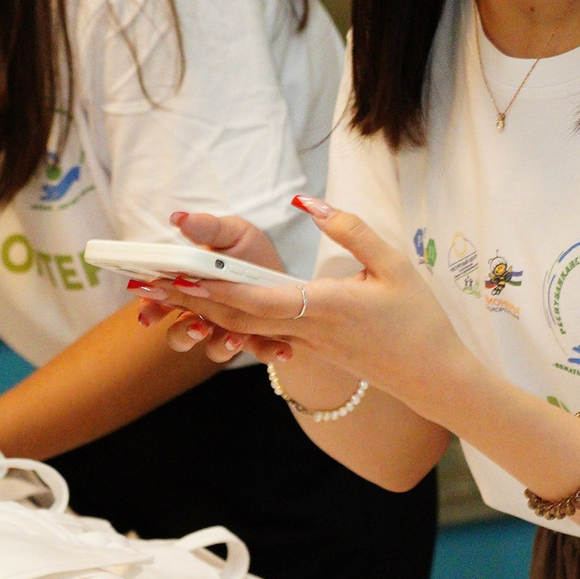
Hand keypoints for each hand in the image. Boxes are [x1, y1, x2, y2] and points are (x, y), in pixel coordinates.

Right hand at [131, 208, 290, 365]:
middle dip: (184, 333)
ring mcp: (228, 332)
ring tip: (236, 337)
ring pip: (214, 350)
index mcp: (190, 289)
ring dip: (221, 346)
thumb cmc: (252, 254)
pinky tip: (283, 351)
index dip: (152, 305)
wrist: (288, 275)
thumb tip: (179, 218)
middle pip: (179, 334)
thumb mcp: (234, 234)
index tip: (152, 304)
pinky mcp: (258, 342)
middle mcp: (204, 315)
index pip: (160, 301)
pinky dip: (269, 353)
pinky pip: (259, 353)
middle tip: (197, 324)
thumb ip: (208, 229)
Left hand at [142, 196, 469, 414]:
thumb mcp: (393, 263)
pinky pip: (260, 335)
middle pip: (233, 317)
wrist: (434, 377)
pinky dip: (228, 322)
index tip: (176, 273)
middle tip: (145, 284)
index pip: (253, 300)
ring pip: (241, 328)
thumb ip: (350, 229)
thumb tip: (307, 201)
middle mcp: (304, 331)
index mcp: (322, 308)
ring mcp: (304, 345)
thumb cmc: (419, 319)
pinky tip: (206, 311)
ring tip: (162, 295)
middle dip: (187, 301)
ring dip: (200, 312)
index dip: (212, 288)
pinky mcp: (309, 349)